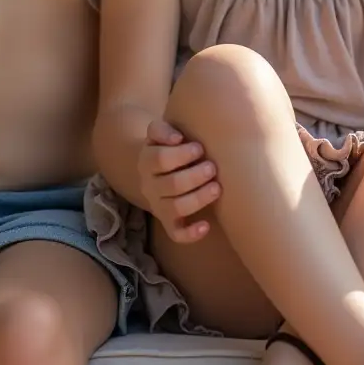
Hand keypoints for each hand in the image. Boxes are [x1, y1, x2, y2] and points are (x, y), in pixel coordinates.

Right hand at [138, 118, 219, 243]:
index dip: (181, 155)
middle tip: (212, 167)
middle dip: (194, 176)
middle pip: (171, 185)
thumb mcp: (162, 132)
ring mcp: (158, 205)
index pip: (159, 159)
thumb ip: (164, 129)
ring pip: (175, 208)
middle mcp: (149, 185)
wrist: (160, 168)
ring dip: (198, 199)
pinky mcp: (169, 222)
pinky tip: (206, 226)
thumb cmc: (170, 146)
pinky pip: (176, 234)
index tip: (200, 148)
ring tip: (217, 188)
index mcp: (146, 160)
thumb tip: (177, 138)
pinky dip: (190, 234)